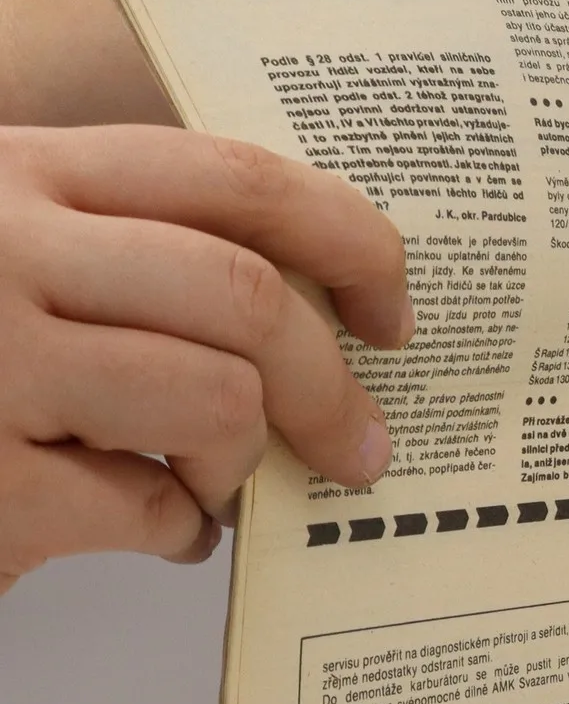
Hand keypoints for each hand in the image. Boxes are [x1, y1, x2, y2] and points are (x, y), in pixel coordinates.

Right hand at [0, 126, 411, 592]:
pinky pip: (143, 502)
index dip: (347, 238)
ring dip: (243, 460)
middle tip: (359, 445)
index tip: (394, 307)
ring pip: (215, 396)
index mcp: (23, 175)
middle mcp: (1, 245)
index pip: (230, 174)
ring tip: (213, 483)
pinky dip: (177, 528)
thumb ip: (125, 258)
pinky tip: (154, 529)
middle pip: (245, 294)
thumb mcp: (14, 255)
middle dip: (330, 384)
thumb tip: (308, 320)